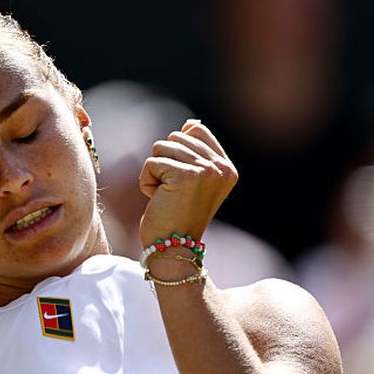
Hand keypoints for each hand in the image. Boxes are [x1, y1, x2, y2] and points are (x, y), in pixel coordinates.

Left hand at [137, 119, 237, 245]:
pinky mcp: (186, 175)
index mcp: (227, 167)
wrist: (173, 249)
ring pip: (161, 146)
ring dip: (155, 172)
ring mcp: (206, 170)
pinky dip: (147, 181)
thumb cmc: (176, 216)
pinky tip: (158, 199)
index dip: (178, 150)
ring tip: (166, 195)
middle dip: (165, 162)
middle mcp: (221, 167)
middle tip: (173, 192)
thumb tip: (191, 124)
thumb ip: (194, 152)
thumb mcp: (191, 181)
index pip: (197, 130)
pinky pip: (151, 162)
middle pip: (177, 136)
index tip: (181, 181)